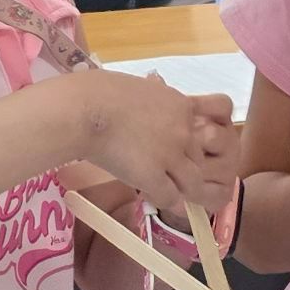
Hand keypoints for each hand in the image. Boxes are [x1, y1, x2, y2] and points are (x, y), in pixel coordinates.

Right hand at [87, 74, 238, 212]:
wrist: (85, 108)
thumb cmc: (100, 92)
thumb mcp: (141, 88)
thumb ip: (155, 100)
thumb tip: (153, 101)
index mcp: (181, 106)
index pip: (204, 132)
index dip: (192, 145)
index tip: (184, 153)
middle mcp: (183, 131)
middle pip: (199, 159)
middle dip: (186, 169)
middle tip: (174, 177)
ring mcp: (171, 155)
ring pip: (193, 183)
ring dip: (184, 191)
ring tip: (175, 197)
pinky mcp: (154, 175)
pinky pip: (171, 197)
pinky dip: (165, 201)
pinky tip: (154, 198)